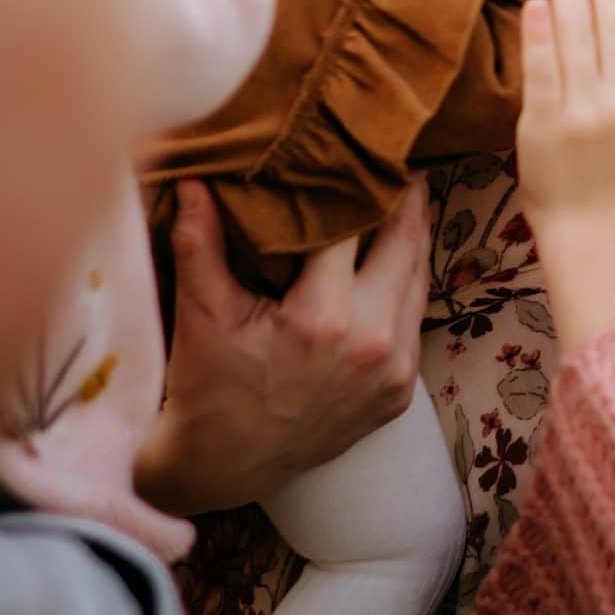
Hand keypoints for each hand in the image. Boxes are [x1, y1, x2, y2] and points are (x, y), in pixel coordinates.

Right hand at [136, 177, 429, 515]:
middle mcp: (372, 343)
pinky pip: (414, 321)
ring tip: (402, 199)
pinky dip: (405, 285)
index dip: (354, 181)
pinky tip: (391, 261)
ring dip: (411, 240)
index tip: (359, 146)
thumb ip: (201, 242)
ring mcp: (394, 371)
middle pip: (405, 244)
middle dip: (403, 200)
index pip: (351, 225)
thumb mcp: (202, 314)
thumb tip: (196, 177)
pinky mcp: (401, 392)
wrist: (223, 468)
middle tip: (398, 161)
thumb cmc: (206, 388)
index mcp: (323, 319)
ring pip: (419, 281)